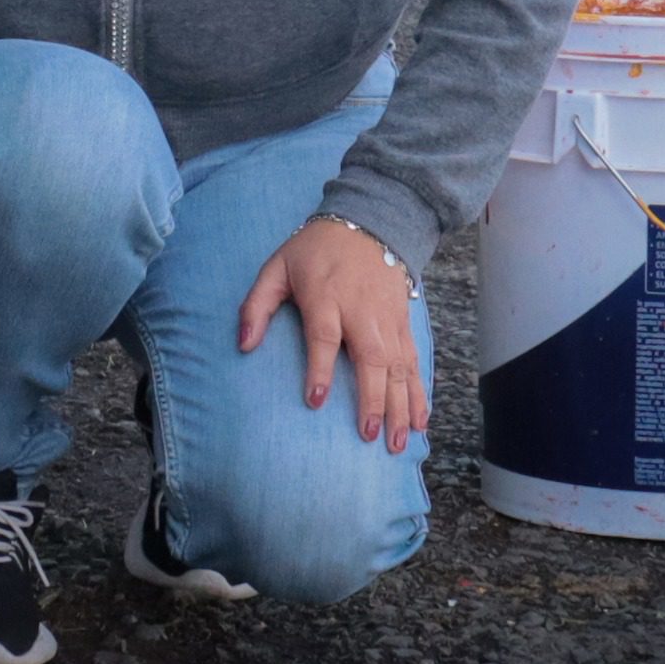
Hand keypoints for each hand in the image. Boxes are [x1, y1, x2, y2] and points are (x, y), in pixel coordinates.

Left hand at [237, 219, 428, 451]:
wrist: (370, 220)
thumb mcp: (277, 266)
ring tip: (398, 443)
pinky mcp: (404, 323)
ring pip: (398, 366)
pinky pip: (414, 362)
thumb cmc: (315, 251)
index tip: (316, 401)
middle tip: (369, 435)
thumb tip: (243, 345)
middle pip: (371, 357)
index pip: (324, 336)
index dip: (320, 369)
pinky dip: (419, 392)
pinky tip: (421, 420)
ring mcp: (388, 318)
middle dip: (372, 399)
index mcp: (326, 296)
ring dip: (400, 406)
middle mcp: (362, 311)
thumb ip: (256, 305)